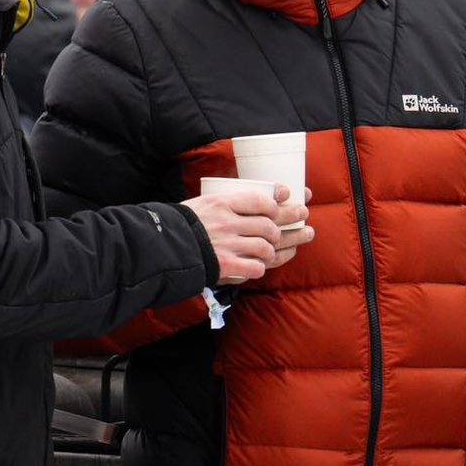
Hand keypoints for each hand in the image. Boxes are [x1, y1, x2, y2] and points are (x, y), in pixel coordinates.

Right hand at [182, 185, 310, 284]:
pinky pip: (256, 268)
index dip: (277, 201)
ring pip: (267, 246)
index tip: (288, 198)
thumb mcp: (201, 203)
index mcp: (220, 203)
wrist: (159, 250)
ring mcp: (227, 245)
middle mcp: (226, 223)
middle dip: (292, 222)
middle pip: (269, 223)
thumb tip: (257, 199)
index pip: (259, 199)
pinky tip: (262, 265)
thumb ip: (226, 203)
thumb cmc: (180, 226)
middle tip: (305, 221)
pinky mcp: (226, 267)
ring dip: (278, 248)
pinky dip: (261, 267)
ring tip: (287, 246)